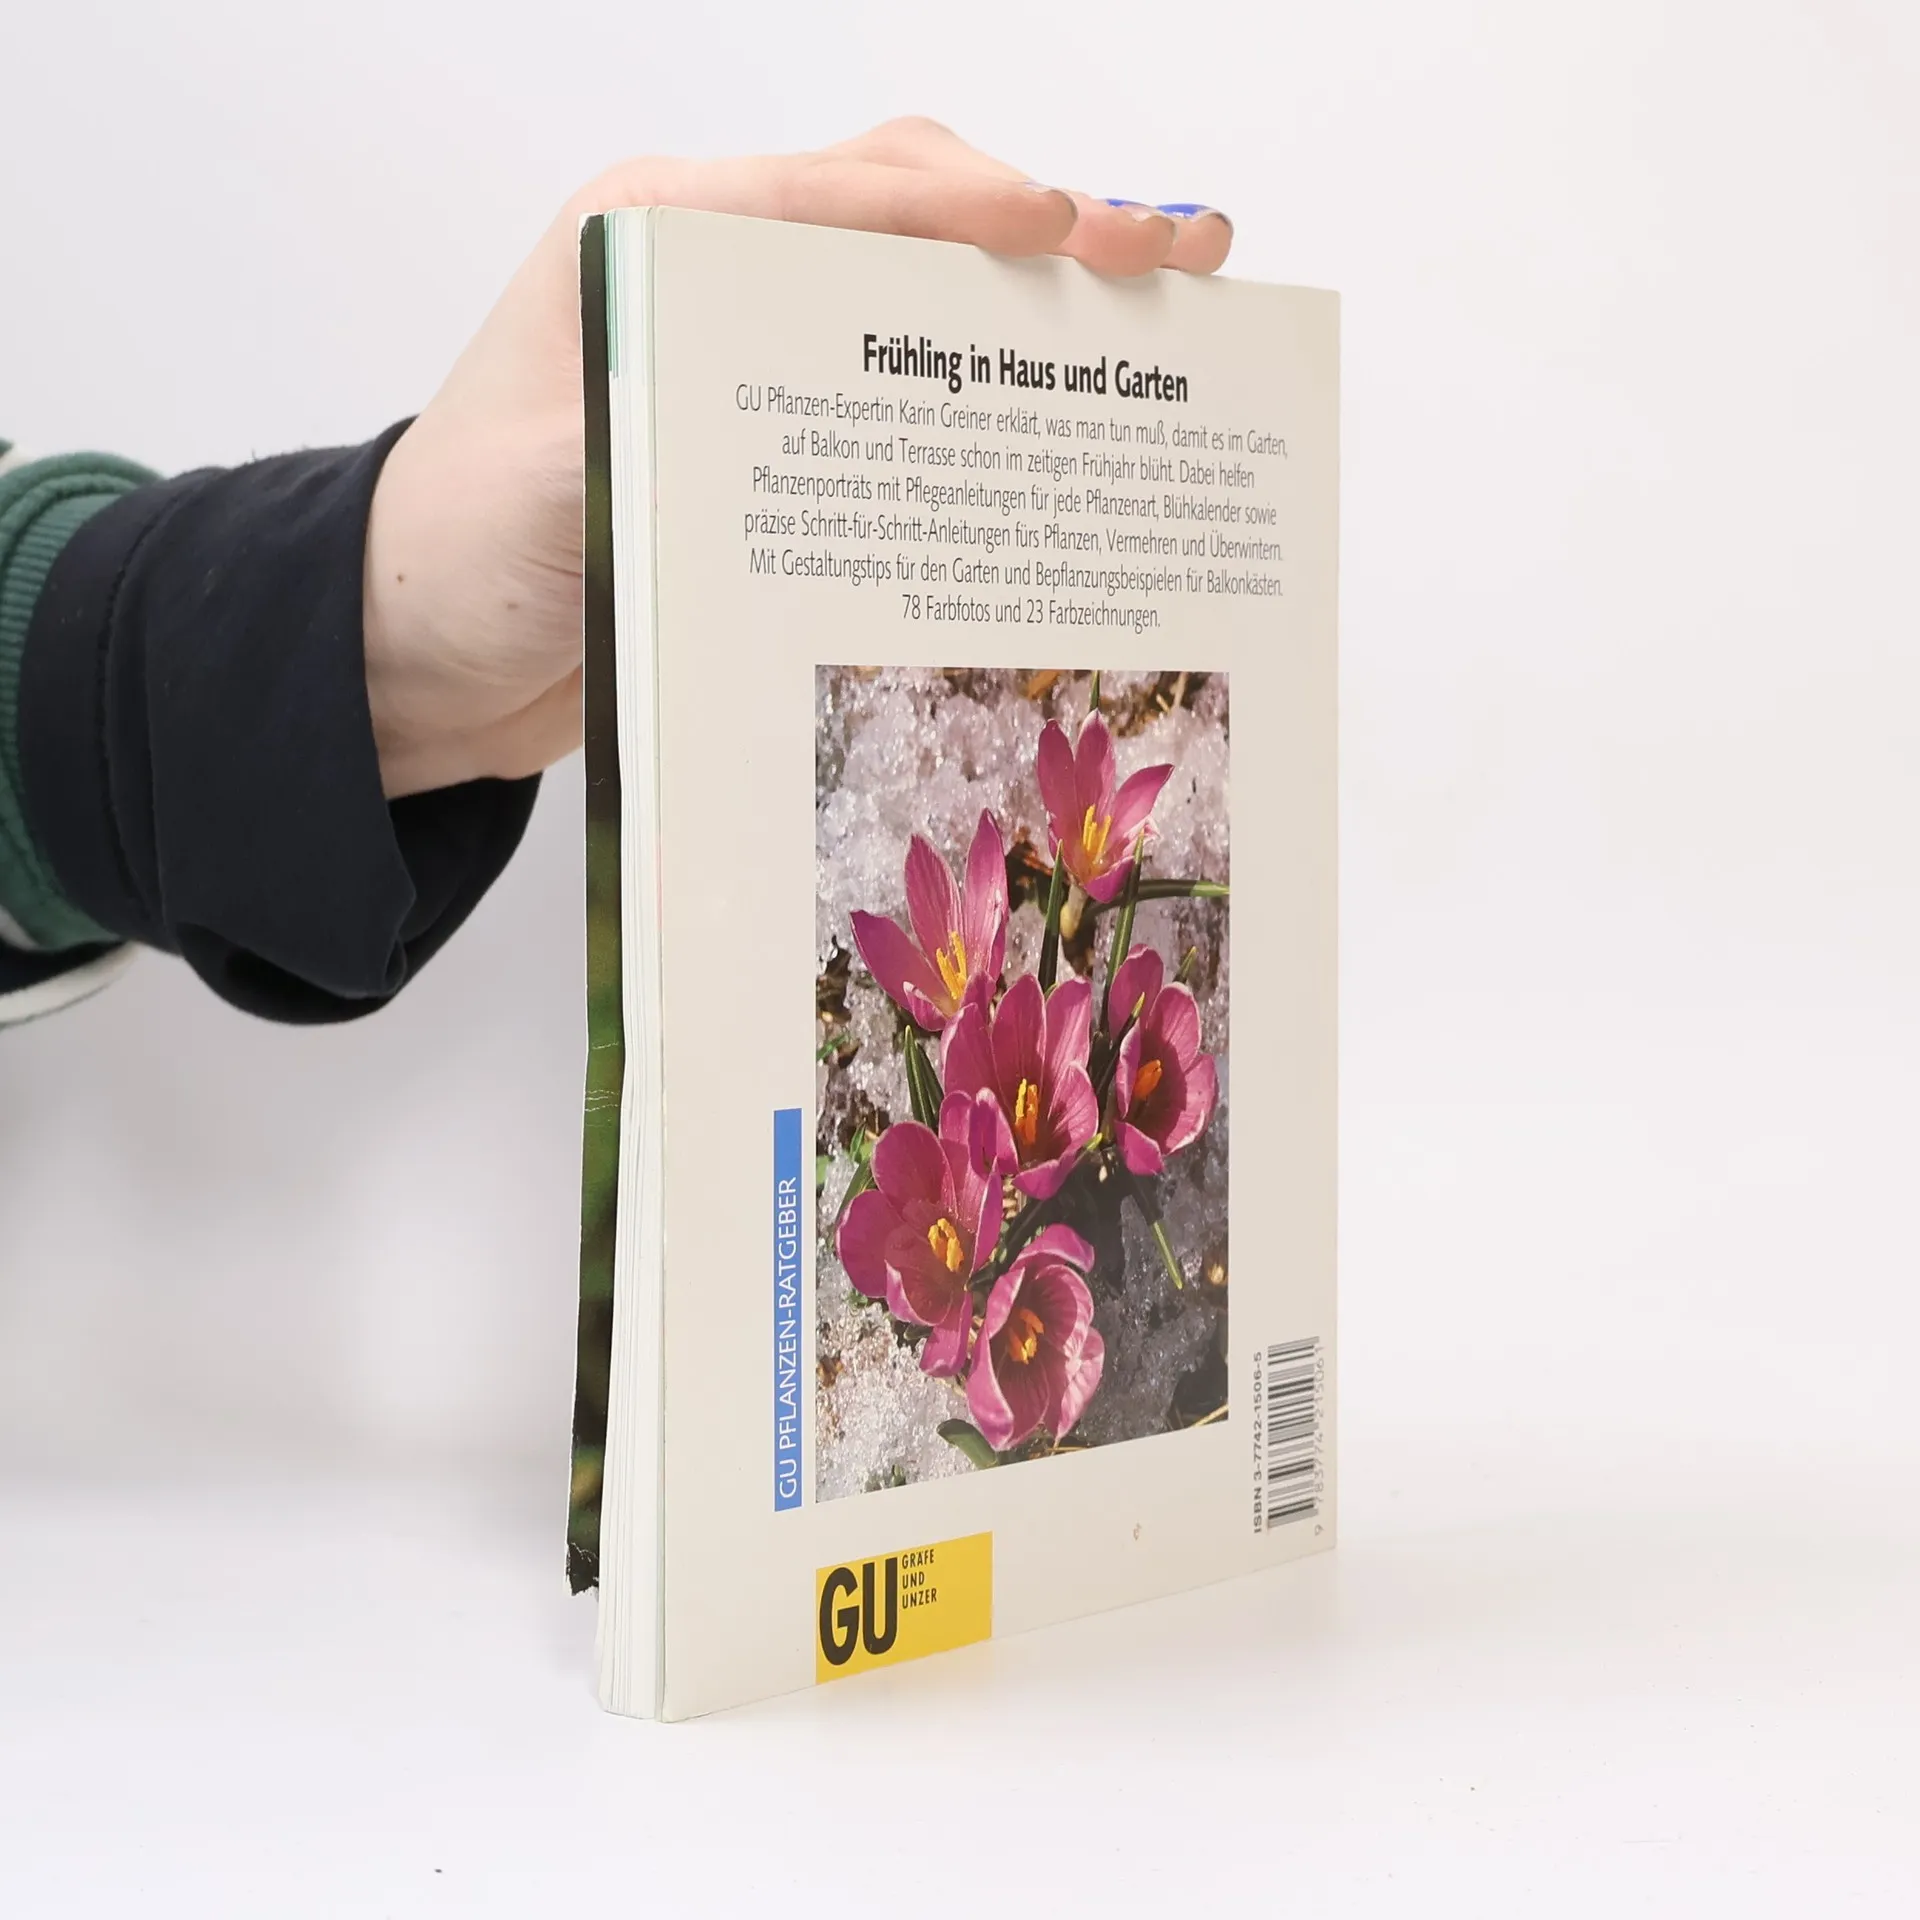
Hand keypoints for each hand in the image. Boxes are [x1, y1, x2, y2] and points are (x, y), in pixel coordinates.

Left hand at [361, 118, 1234, 797]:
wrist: (410, 646)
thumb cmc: (457, 557)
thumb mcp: (550, 487)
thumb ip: (659, 426)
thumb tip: (801, 412)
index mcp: (650, 238)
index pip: (842, 194)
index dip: (970, 210)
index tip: (1081, 239)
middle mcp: (709, 271)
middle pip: (906, 211)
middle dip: (1048, 228)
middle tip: (1178, 258)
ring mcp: (745, 346)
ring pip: (917, 286)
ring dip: (1036, 297)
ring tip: (1160, 314)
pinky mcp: (768, 430)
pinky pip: (899, 382)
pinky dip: (988, 384)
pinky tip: (1065, 412)